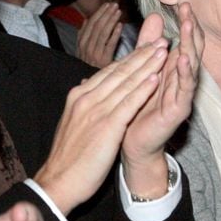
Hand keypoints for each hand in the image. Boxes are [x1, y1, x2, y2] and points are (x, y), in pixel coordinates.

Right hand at [34, 37, 169, 214]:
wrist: (58, 181)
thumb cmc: (68, 155)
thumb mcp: (74, 120)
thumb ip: (84, 101)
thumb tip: (88, 84)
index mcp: (80, 95)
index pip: (109, 71)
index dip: (130, 58)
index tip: (146, 46)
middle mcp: (87, 97)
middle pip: (119, 71)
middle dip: (142, 54)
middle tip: (160, 40)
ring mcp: (96, 110)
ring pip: (126, 82)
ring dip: (147, 65)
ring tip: (162, 51)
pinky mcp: (106, 126)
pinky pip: (128, 103)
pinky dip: (142, 89)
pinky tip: (155, 77)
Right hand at [77, 2, 121, 67]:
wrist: (94, 89)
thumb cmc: (91, 69)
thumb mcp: (84, 53)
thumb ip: (84, 36)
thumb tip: (85, 20)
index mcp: (81, 44)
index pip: (89, 25)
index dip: (98, 13)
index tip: (107, 5)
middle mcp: (85, 48)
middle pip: (96, 27)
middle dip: (105, 14)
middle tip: (114, 5)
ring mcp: (94, 55)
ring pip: (102, 33)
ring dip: (110, 20)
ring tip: (118, 12)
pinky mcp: (103, 61)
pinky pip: (109, 45)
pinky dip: (114, 34)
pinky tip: (120, 26)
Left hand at [121, 2, 203, 197]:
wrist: (132, 141)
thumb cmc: (137, 105)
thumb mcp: (141, 69)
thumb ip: (147, 45)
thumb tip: (154, 17)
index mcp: (172, 69)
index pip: (183, 41)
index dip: (184, 23)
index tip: (182, 3)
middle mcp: (180, 79)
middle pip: (191, 49)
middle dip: (190, 29)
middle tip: (188, 9)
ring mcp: (181, 94)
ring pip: (190, 66)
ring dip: (191, 46)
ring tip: (189, 27)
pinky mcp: (178, 109)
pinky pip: (184, 90)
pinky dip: (185, 74)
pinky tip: (184, 59)